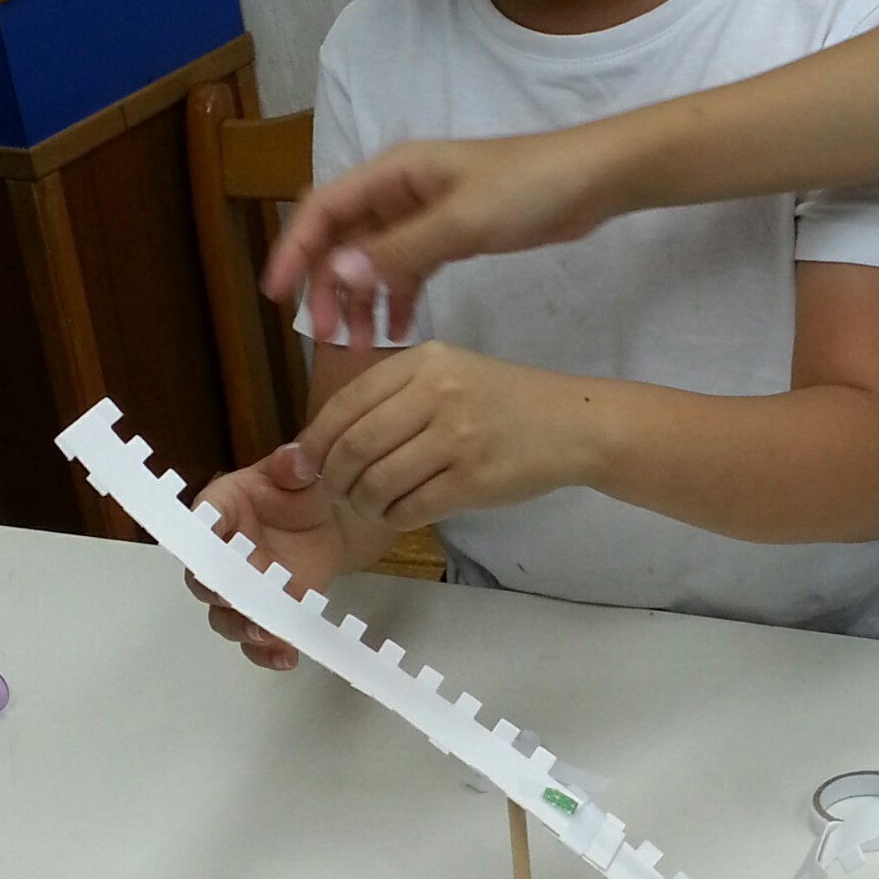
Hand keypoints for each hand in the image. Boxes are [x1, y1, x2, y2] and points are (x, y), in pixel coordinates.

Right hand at [188, 446, 354, 669]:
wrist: (327, 520)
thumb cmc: (298, 490)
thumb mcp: (300, 471)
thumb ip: (294, 466)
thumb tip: (294, 459)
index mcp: (219, 508)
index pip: (199, 521)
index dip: (201, 535)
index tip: (212, 546)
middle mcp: (219, 553)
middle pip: (203, 578)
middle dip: (218, 591)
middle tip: (238, 598)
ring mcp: (241, 587)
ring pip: (224, 615)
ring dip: (241, 627)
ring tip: (266, 634)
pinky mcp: (265, 612)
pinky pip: (256, 639)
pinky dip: (266, 652)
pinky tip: (285, 655)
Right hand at [262, 130, 623, 351]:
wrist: (591, 180)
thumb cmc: (528, 188)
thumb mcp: (462, 222)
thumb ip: (400, 250)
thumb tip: (338, 275)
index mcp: (393, 173)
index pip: (323, 209)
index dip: (294, 249)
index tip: (276, 294)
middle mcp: (399, 190)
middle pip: (342, 238)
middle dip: (326, 286)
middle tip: (323, 336)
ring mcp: (424, 213)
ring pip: (372, 259)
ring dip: (360, 299)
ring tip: (356, 346)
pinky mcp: (450, 234)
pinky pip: (408, 269)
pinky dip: (397, 299)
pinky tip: (396, 333)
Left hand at [300, 343, 598, 527]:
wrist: (572, 424)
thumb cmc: (503, 401)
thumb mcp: (449, 372)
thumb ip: (392, 395)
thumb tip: (321, 438)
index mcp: (424, 362)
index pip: (346, 403)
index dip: (315, 440)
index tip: (306, 463)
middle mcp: (437, 394)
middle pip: (354, 446)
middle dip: (334, 478)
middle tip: (338, 491)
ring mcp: (456, 438)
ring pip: (376, 482)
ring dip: (362, 503)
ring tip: (370, 504)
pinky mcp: (473, 480)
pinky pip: (409, 507)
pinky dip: (393, 517)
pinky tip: (400, 512)